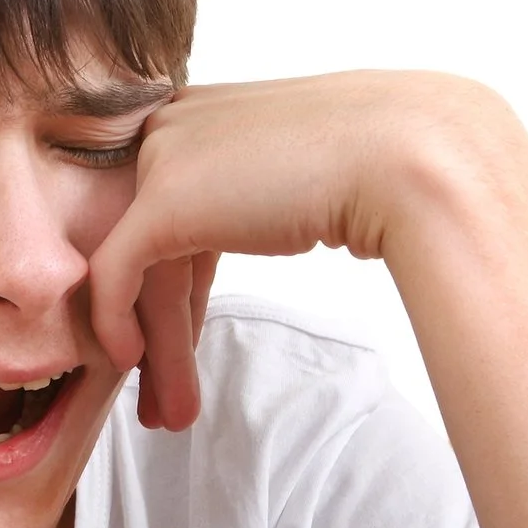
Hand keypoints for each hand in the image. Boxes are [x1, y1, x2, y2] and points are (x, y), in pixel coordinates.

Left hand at [88, 71, 526, 430]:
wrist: (411, 158)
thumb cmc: (386, 166)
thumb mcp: (305, 176)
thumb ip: (260, 194)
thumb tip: (258, 221)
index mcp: (206, 113)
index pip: (172, 211)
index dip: (178, 288)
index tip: (189, 342)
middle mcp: (174, 124)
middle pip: (152, 244)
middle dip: (159, 326)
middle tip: (159, 392)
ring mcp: (163, 157)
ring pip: (137, 268)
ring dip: (157, 349)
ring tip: (166, 415)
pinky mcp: (161, 200)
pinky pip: (116, 274)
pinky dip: (118, 324)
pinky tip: (131, 363)